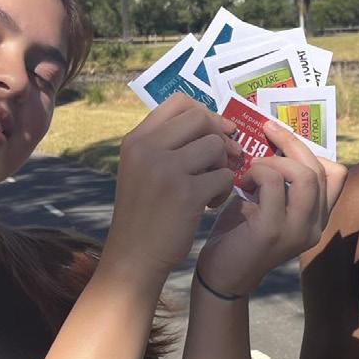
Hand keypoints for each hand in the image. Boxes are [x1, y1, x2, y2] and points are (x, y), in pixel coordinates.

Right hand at [105, 94, 241, 273]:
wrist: (134, 255)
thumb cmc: (145, 212)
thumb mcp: (142, 168)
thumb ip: (167, 143)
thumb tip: (217, 124)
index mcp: (136, 139)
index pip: (179, 102)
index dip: (205, 113)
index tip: (215, 132)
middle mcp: (148, 149)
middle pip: (201, 119)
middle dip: (219, 138)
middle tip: (221, 160)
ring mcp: (167, 170)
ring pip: (216, 146)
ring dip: (223, 166)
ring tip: (212, 186)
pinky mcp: (187, 194)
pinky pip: (224, 176)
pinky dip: (224, 190)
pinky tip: (209, 204)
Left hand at [195, 121, 346, 295]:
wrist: (221, 275)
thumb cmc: (240, 234)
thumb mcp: (268, 203)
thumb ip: (281, 181)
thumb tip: (277, 140)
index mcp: (318, 218)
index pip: (337, 174)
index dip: (313, 151)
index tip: (285, 141)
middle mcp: (315, 226)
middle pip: (319, 169)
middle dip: (291, 143)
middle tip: (267, 131)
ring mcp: (297, 231)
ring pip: (304, 175)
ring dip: (273, 161)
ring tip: (252, 168)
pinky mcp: (273, 231)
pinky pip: (272, 184)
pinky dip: (256, 174)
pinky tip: (242, 184)